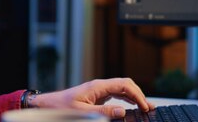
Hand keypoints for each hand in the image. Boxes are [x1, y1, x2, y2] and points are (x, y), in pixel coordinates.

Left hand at [28, 78, 154, 118]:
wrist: (49, 104)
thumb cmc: (62, 107)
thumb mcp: (82, 112)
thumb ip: (103, 112)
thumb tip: (122, 111)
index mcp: (97, 86)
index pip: (123, 85)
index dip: (137, 94)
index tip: (144, 106)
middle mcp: (100, 86)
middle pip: (125, 84)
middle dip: (139, 94)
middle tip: (148, 108)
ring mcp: (99, 90)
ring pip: (122, 88)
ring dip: (134, 96)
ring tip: (145, 107)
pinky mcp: (97, 95)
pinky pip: (116, 94)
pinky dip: (126, 99)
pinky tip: (131, 106)